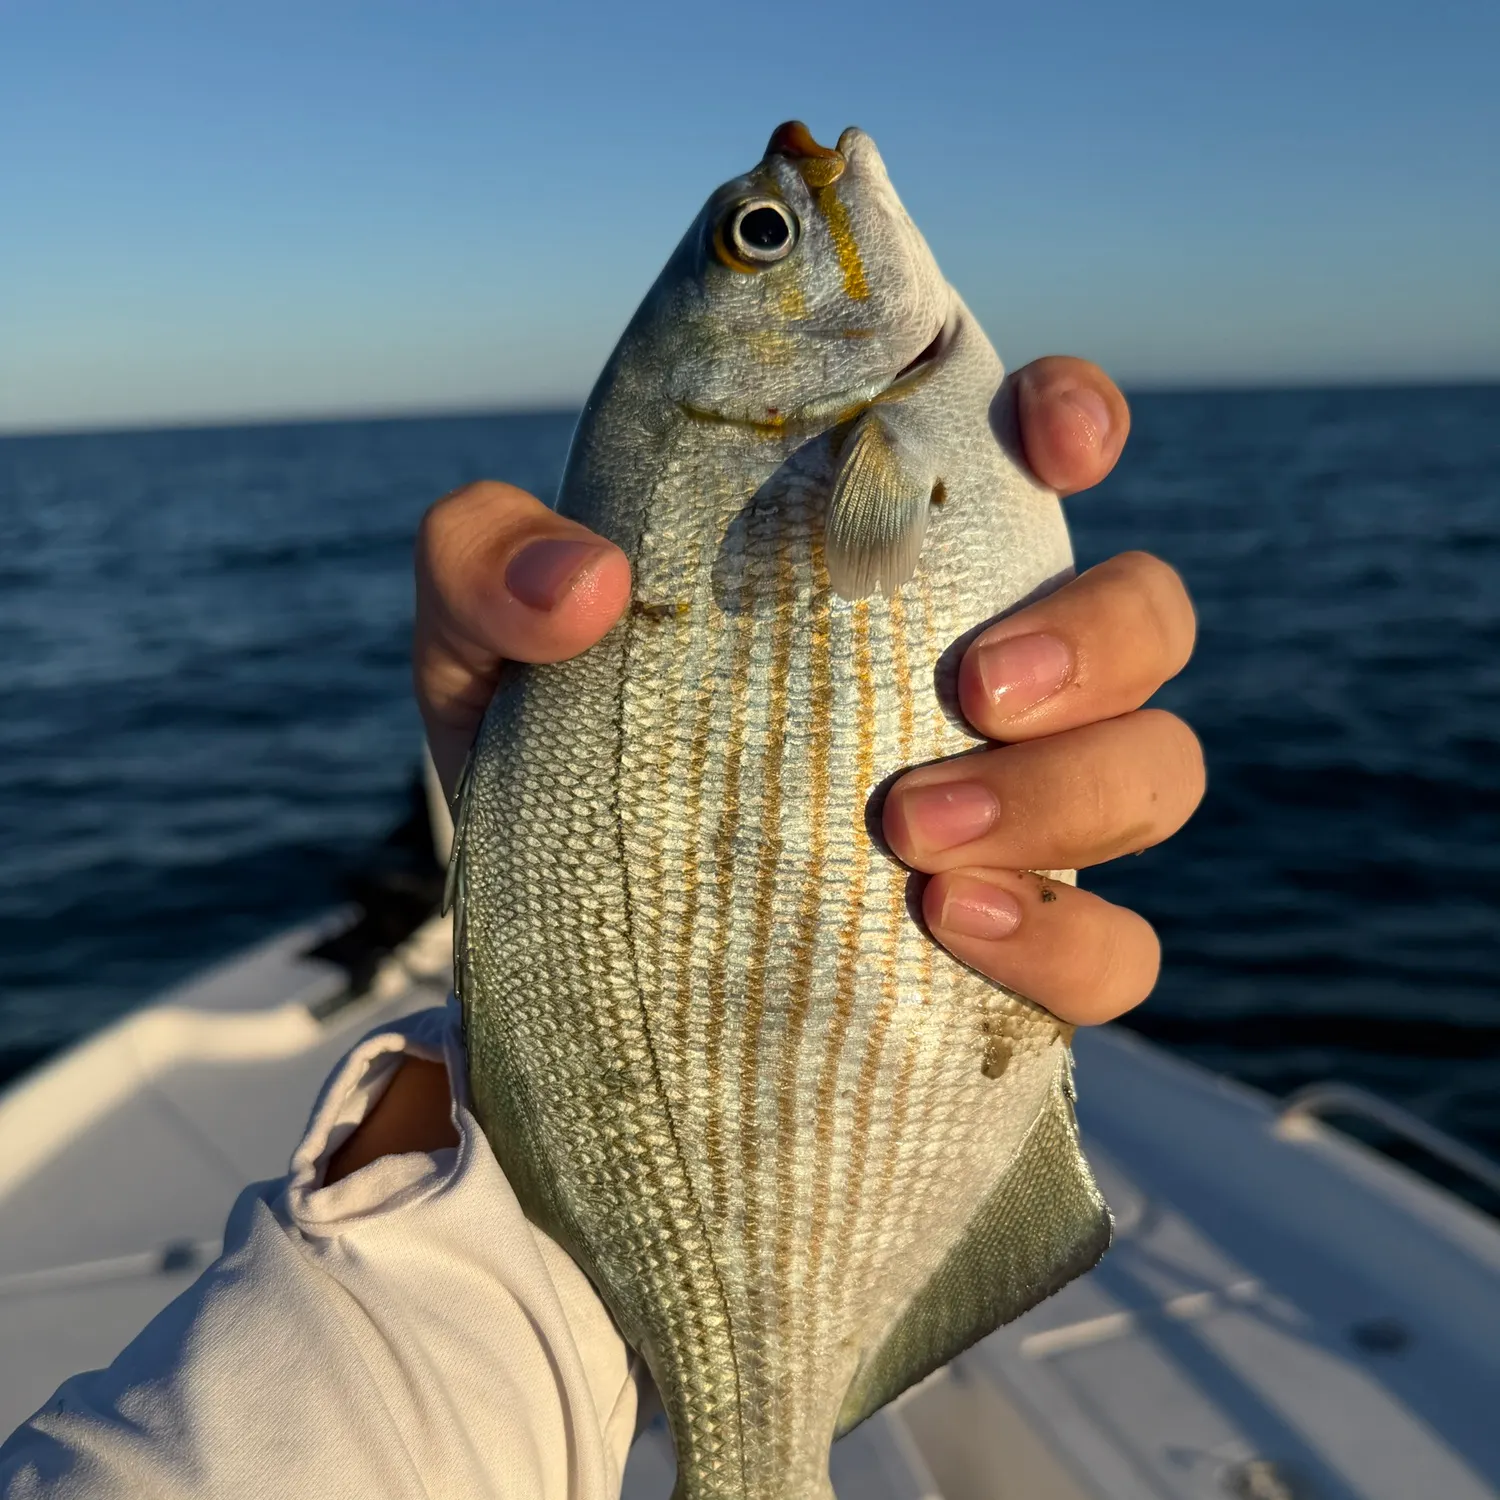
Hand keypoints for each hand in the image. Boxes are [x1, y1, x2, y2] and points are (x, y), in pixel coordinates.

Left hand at [415, 358, 1193, 1031]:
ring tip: (911, 834)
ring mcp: (1018, 813)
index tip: (1055, 438)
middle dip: (1094, 639)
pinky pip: (1115, 950)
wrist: (561, 943)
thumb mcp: (485, 645)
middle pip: (1146, 615)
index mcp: (886, 565)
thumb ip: (489, 564)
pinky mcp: (1017, 947)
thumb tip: (587, 586)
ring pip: (1156, 771)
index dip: (1076, 420)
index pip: (1038, 453)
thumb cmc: (551, 752)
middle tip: (973, 685)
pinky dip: (1061, 940)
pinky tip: (942, 930)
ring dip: (1066, 794)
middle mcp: (984, 673)